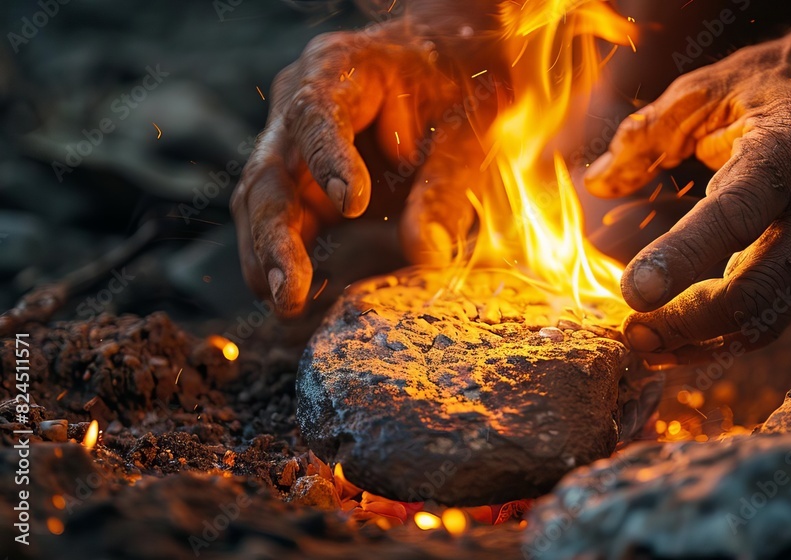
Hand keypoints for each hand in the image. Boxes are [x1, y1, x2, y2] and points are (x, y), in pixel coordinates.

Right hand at [231, 22, 484, 316]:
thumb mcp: (467, 127)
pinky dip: (287, 263)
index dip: (328, 158)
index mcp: (339, 69)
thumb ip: (446, 184)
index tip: (353, 204)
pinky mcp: (299, 184)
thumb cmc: (455, 86)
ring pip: (259, 205)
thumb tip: (426, 254)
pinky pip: (281, 225)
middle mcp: (298, 106)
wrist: (448, 68)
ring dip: (268, 258)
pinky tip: (302, 302)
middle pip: (269, 171)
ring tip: (287, 308)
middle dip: (275, 237)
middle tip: (288, 292)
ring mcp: (291, 147)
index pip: (316, 111)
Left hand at [584, 22, 790, 362]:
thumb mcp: (709, 87)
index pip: (733, 217)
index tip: (633, 293)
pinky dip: (727, 335)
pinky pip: (777, 318)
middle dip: (684, 325)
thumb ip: (647, 133)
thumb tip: (596, 180)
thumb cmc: (780, 86)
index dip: (682, 259)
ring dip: (700, 343)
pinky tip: (684, 337)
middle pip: (752, 294)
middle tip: (630, 333)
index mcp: (785, 154)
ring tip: (645, 344)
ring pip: (765, 322)